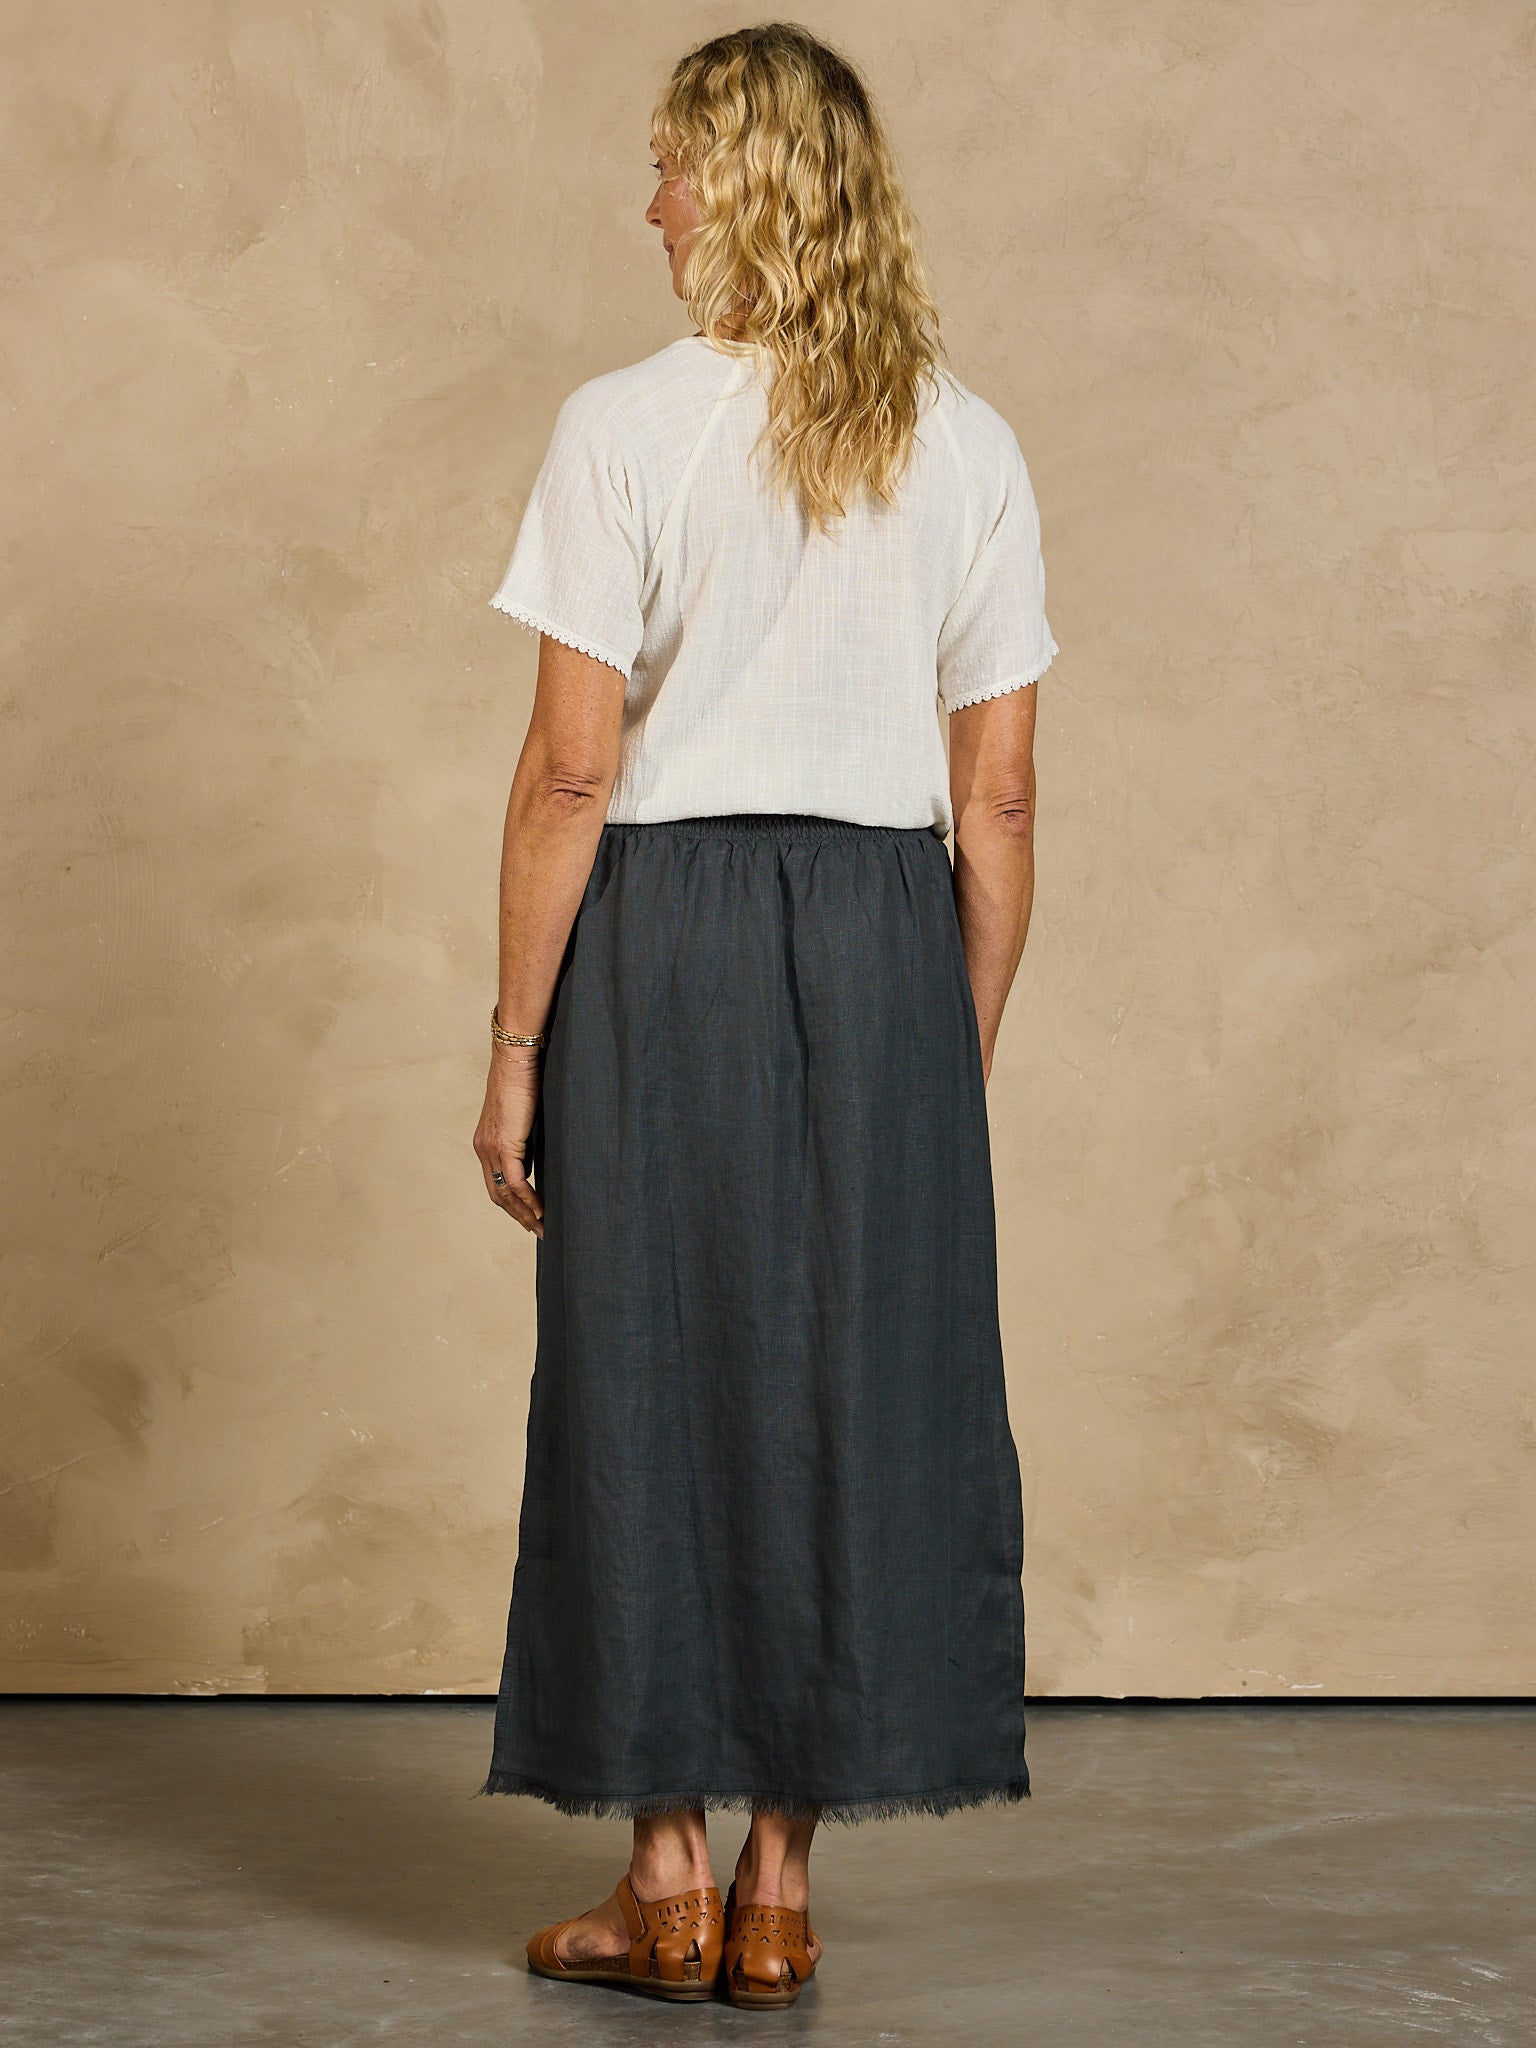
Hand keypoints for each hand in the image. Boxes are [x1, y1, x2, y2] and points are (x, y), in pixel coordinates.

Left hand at [473, 1051, 544, 1236]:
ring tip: (542, 1228)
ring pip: (505, 1193)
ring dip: (524, 1214)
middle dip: (518, 1216)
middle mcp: (484, 1149)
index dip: (511, 1204)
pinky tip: (542, 1211)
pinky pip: (516, 1182)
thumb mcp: (524, 1118)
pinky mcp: (505, 1145)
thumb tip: (536, 1158)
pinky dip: (529, 1200)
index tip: (528, 1217)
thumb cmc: (524, 1081)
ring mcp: (491, 1148)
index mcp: (486, 1143)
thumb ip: (526, 1140)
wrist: (516, 1060)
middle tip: (538, 1231)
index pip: (496, 1183)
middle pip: (497, 1195)